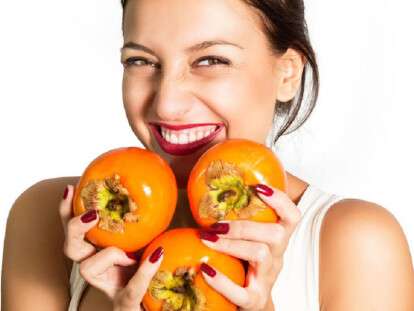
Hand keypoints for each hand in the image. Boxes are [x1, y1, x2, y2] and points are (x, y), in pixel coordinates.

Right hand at [59, 184, 163, 309]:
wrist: (157, 304)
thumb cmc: (150, 269)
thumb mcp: (146, 241)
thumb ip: (145, 223)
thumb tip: (155, 189)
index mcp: (98, 252)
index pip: (75, 231)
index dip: (67, 211)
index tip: (70, 188)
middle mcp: (96, 270)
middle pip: (70, 248)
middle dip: (75, 228)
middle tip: (93, 214)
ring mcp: (108, 288)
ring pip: (87, 268)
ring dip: (109, 253)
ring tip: (131, 253)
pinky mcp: (124, 304)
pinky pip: (131, 289)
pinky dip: (144, 271)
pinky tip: (157, 254)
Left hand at [198, 184, 301, 310]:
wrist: (250, 302)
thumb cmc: (243, 263)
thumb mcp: (246, 240)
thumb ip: (235, 217)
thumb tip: (203, 185)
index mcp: (277, 240)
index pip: (292, 217)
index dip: (281, 200)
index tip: (257, 187)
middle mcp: (278, 258)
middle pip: (276, 234)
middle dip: (244, 225)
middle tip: (216, 223)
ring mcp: (268, 280)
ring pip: (261, 255)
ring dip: (231, 244)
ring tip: (206, 239)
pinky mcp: (255, 300)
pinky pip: (242, 293)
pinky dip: (222, 281)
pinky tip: (205, 268)